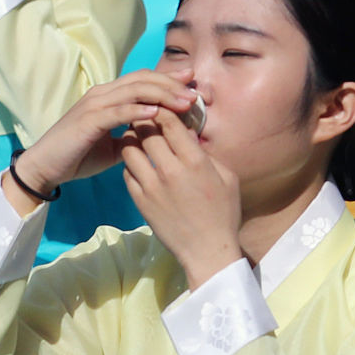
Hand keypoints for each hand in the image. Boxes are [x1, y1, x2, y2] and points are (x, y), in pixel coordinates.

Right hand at [14, 71, 199, 195]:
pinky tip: (156, 114)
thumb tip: (160, 137)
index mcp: (109, 96)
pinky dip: (137, 111)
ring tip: (184, 103)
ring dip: (162, 95)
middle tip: (195, 94)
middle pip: (143, 79)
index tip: (194, 85)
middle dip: (172, 84)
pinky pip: (117, 111)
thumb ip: (135, 136)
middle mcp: (102, 94)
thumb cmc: (79, 156)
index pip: (144, 79)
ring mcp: (94, 105)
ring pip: (134, 90)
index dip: (170, 80)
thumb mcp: (115, 146)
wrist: (46, 168)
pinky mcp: (88, 120)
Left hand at [119, 109, 243, 289]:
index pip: (170, 123)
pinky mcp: (140, 200)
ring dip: (132, 138)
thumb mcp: (227, 177)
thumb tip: (190, 135)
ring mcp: (152, 186)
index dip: (164, 108)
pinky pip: (127, 172)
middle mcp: (171, 170)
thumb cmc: (224, 212)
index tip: (163, 105)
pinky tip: (138, 160)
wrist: (207, 249)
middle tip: (145, 114)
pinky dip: (130, 161)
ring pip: (130, 149)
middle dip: (144, 118)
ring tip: (136, 134)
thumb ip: (206, 154)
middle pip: (146, 131)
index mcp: (195, 162)